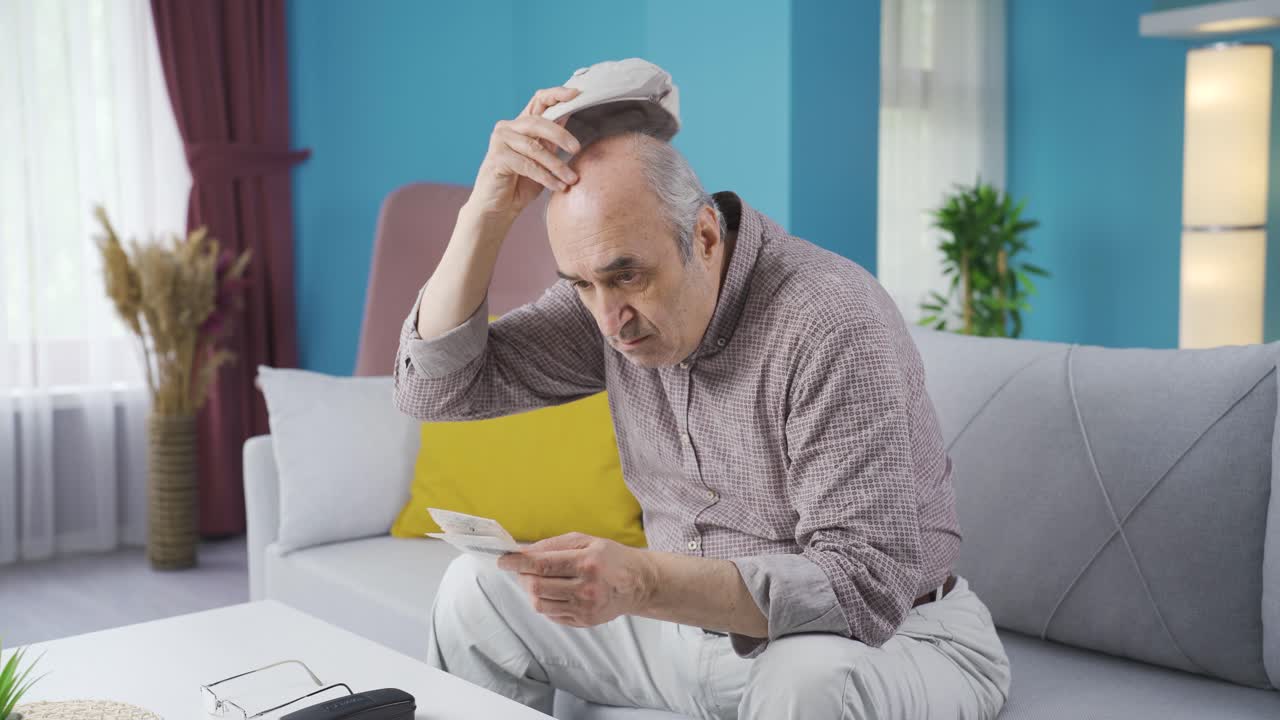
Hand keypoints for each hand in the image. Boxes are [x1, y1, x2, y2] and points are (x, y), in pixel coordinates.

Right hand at [467, 87, 583, 220]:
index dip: (557, 94)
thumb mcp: (543, 160)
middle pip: (538, 122)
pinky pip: (527, 165)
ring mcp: (500, 141)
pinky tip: (558, 187)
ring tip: (571, 179)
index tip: (576, 94)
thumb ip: (552, 141)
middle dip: (561, 134)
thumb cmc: (520, 185)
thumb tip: (572, 119)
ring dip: (556, 165)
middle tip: (577, 149)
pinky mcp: (497, 158)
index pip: (538, 100)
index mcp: (520, 124)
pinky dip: (546, 177)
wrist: (497, 209)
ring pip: (535, 147)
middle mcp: (508, 128)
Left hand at [498, 532, 654, 627]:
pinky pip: (551, 614)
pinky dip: (546, 602)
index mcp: (587, 562)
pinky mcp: (584, 621)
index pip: (542, 564)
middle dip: (524, 577)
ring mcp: (585, 608)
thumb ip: (552, 545)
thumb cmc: (610, 558)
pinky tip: (556, 592)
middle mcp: (586, 587)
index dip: (518, 562)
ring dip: (533, 591)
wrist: (638, 583)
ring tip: (541, 580)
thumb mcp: (585, 540)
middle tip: (524, 569)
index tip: (503, 560)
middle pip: (537, 587)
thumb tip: (522, 551)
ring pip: (541, 604)